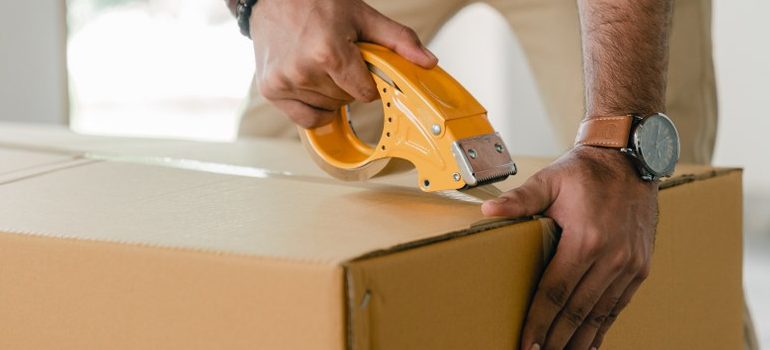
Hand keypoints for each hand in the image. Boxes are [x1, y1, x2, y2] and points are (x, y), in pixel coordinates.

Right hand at [249, 0, 437, 127]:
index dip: (368, 81)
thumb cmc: (317, 2)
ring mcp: (284, 82)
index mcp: (329, 53)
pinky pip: (305, 119)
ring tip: (319, 64)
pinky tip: (311, 85)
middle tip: (337, 57)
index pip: (366, 93)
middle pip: (346, 101)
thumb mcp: (364, 16)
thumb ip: (399, 41)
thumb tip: (428, 62)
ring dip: (330, 93)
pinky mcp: (271, 90)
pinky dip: (314, 108)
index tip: (360, 65)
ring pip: (328, 109)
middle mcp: (304, 71)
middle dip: (348, 83)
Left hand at [481, 146, 656, 349]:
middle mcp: (611, 257)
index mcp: (586, 239)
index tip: (525, 344)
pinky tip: (590, 344)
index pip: (555, 292)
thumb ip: (521, 199)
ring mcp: (629, 265)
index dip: (538, 321)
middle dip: (555, 339)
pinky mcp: (640, 267)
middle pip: (577, 310)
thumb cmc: (585, 171)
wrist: (630, 158)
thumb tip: (488, 210)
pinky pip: (618, 305)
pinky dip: (603, 327)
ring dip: (579, 340)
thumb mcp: (550, 180)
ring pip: (600, 313)